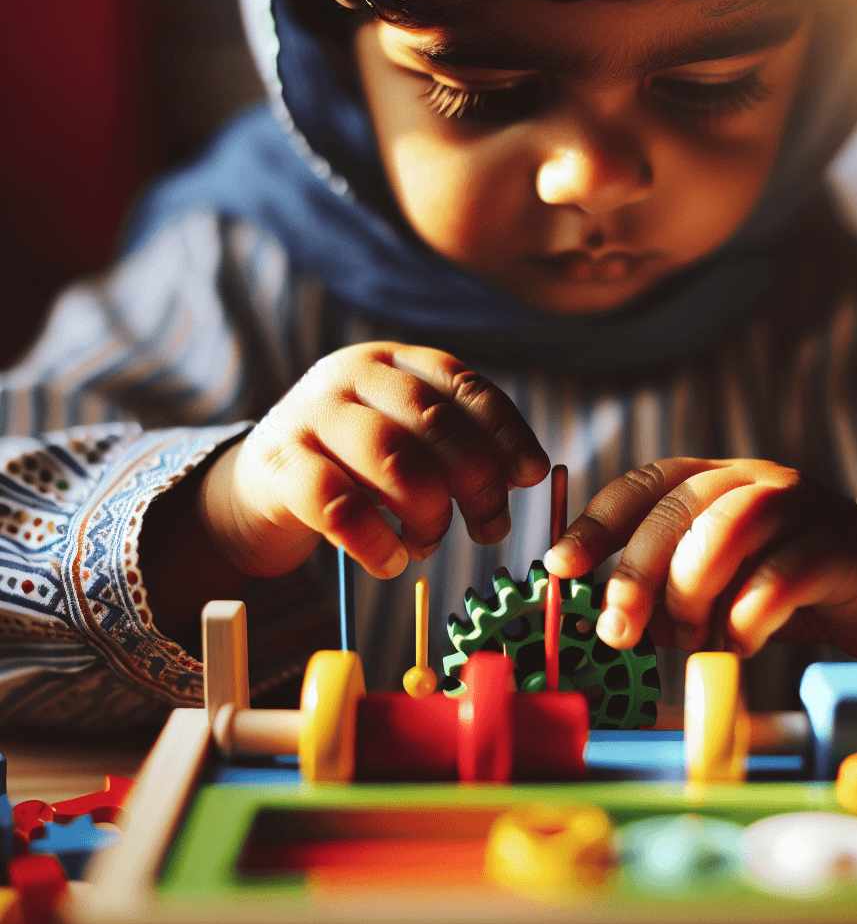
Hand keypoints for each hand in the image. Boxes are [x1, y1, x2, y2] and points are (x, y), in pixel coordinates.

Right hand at [200, 343, 548, 578]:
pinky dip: (376, 543)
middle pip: (435, 422)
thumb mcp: (405, 440)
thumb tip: (522, 473)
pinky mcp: (277, 465)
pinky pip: (338, 506)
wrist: (258, 485)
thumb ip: (455, 445)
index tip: (531, 476)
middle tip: (489, 527)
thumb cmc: (351, 465)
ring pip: (393, 458)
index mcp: (393, 361)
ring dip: (428, 513)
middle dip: (477, 481)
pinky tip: (390, 562)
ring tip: (428, 543)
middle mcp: (351, 375)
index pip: (464, 385)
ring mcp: (309, 415)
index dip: (506, 432)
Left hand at [543, 458, 856, 661]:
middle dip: (635, 577)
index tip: (559, 566)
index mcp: (710, 480)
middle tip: (617, 631)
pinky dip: (745, 621)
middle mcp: (750, 479)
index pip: (640, 485)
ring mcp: (798, 504)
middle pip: (674, 511)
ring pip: (722, 533)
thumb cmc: (780, 588)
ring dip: (693, 597)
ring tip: (694, 638)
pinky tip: (740, 643)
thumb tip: (602, 622)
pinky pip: (776, 579)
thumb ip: (663, 591)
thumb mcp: (711, 585)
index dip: (594, 524)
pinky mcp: (838, 543)